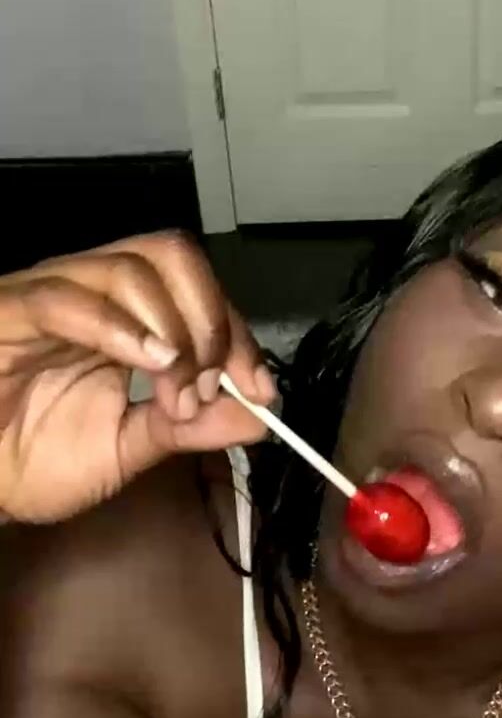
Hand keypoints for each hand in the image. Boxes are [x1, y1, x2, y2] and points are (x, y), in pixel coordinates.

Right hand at [0, 232, 276, 521]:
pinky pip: (64, 299)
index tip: (260, 389)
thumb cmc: (36, 461)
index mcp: (125, 316)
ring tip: (178, 394)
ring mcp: (49, 296)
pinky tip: (151, 363)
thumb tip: (260, 418)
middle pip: (172, 256)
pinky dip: (119, 327)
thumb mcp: (130, 449)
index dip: (237, 332)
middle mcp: (90, 292)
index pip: (196, 289)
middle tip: (216, 385)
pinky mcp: (8, 312)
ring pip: (130, 270)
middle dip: (212, 320)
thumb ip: (190, 429)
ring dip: (174, 332)